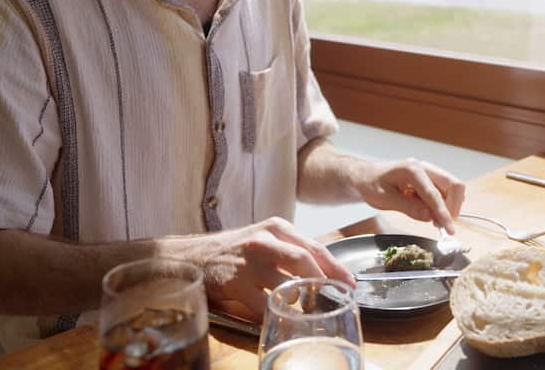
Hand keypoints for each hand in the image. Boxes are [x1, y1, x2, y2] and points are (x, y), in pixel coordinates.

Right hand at [180, 217, 354, 318]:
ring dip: (300, 301)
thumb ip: (291, 249)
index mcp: (276, 228)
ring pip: (287, 285)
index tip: (350, 282)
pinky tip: (279, 316)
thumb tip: (325, 271)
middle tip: (335, 297)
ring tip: (307, 309)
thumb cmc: (236, 250)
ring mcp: (249, 263)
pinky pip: (264, 306)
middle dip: (324, 282)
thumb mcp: (264, 239)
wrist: (193, 257)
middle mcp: (264, 241)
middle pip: (304, 262)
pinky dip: (275, 314)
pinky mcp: (235, 284)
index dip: (335, 267)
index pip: (314, 247)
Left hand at [353, 158, 466, 232]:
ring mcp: (428, 172)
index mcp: (412, 170)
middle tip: (441, 224)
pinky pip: (444, 192)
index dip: (444, 213)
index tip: (449, 230)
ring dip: (448, 206)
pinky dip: (442, 204)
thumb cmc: (371, 185)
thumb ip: (408, 207)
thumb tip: (429, 216)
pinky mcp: (429, 179)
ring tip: (432, 219)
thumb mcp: (384, 199)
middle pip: (454, 185)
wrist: (365, 176)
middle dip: (452, 207)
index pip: (435, 194)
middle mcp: (424, 168)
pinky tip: (428, 211)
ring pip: (452, 189)